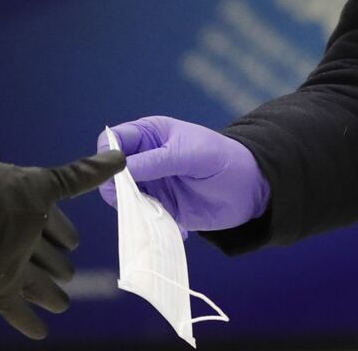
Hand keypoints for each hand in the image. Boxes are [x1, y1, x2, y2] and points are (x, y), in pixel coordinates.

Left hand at [0, 151, 125, 338]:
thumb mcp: (43, 184)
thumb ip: (80, 176)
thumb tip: (119, 157)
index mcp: (25, 203)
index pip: (50, 219)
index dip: (63, 231)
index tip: (73, 242)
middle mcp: (14, 231)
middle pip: (41, 251)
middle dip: (55, 263)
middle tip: (68, 276)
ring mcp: (2, 258)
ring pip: (31, 279)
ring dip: (46, 292)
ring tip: (61, 304)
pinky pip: (12, 305)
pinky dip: (26, 319)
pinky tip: (40, 332)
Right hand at [96, 116, 269, 232]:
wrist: (250, 187)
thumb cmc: (221, 158)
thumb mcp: (187, 154)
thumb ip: (155, 161)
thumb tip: (120, 169)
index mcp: (149, 135)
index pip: (113, 140)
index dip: (108, 155)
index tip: (115, 173)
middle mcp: (145, 159)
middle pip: (111, 172)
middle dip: (116, 187)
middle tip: (131, 198)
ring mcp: (151, 184)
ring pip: (122, 197)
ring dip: (131, 207)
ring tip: (154, 211)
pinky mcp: (161, 207)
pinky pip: (141, 216)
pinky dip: (147, 222)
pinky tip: (170, 223)